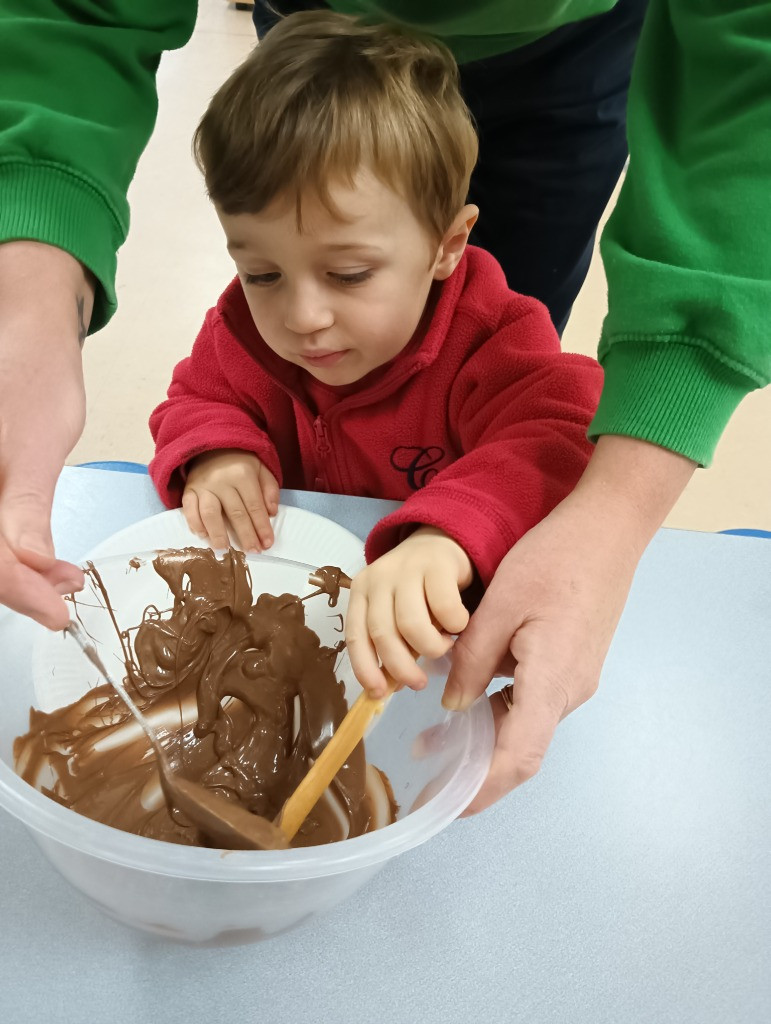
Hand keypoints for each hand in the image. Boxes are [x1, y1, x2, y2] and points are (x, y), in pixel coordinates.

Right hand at [0, 242, 90, 627]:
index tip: (56, 613)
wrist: (32, 335)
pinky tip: (40, 560)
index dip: (18, 591)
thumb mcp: (35, 447)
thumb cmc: (32, 377)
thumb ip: (26, 511)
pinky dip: (10, 551)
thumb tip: (30, 566)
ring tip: (59, 580)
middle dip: (16, 584)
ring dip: (14, 573)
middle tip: (62, 598)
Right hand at [182, 449, 279, 550]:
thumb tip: (272, 513)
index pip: (255, 506)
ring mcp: (203, 485)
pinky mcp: (188, 489)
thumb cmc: (240, 461)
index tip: (267, 543)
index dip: (262, 527)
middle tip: (252, 552)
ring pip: (210, 513)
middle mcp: (222, 480)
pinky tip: (204, 536)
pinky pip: (189, 509)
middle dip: (246, 536)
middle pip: (236, 513)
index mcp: (243, 474)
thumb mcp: (261, 468)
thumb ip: (269, 488)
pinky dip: (195, 524)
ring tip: (225, 549)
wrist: (212, 445)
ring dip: (218, 534)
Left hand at [346, 526, 473, 696]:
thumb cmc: (420, 588)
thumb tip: (391, 685)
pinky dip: (454, 625)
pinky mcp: (437, 565)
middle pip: (382, 633)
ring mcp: (406, 569)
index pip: (356, 636)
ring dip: (430, 647)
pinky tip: (459, 625)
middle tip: (418, 683)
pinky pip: (444, 608)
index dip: (365, 668)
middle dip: (400, 667)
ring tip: (442, 648)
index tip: (378, 693)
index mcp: (362, 592)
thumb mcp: (398, 610)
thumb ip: (394, 641)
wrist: (443, 540)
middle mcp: (379, 578)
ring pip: (410, 624)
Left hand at [443, 436, 695, 813]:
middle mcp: (569, 692)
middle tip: (428, 782)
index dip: (482, 789)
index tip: (446, 806)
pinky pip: (533, 703)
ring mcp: (575, 679)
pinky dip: (499, 714)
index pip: (518, 757)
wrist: (608, 530)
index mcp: (553, 682)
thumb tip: (453, 707)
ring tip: (431, 745)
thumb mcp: (499, 607)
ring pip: (526, 727)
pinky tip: (465, 707)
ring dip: (483, 742)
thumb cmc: (553, 560)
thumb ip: (471, 662)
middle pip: (522, 750)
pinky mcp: (572, 664)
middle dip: (475, 773)